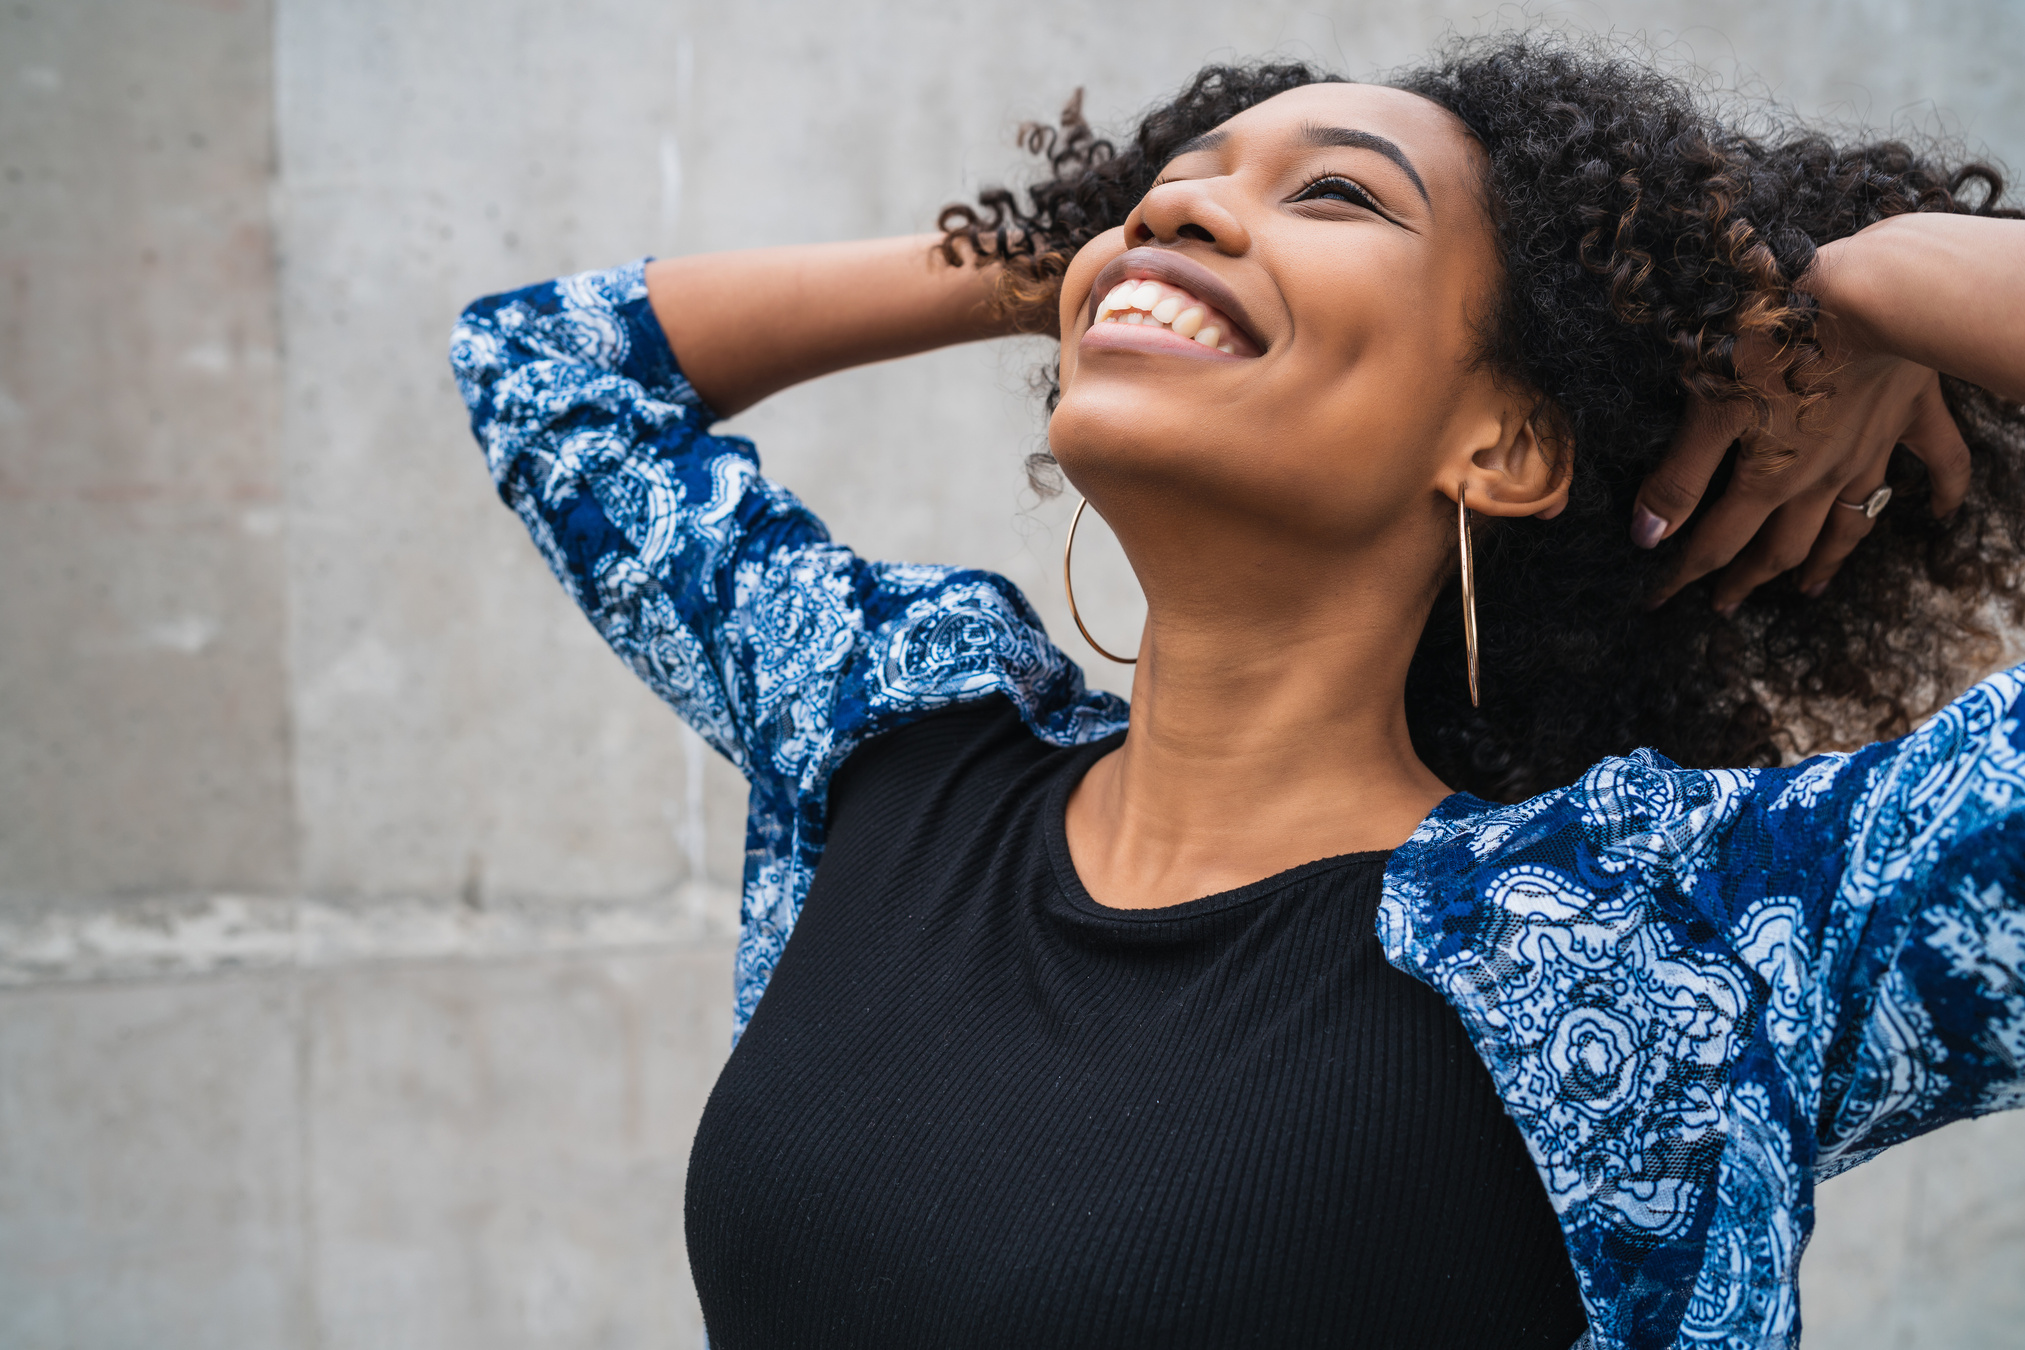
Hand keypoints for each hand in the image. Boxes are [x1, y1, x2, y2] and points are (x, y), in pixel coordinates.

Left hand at [1633, 273, 1970, 613]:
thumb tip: (1648, 539)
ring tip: (1809, 588)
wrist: (1868, 295)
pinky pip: (1940, 461)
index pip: (1716, 543)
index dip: (1683, 575)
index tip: (1658, 601)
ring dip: (1829, 558)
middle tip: (1726, 602)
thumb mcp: (1707, 406)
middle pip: (1782, 544)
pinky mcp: (1912, 410)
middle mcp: (1822, 476)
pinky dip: (1944, 491)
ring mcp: (1872, 447)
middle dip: (1748, 577)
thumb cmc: (1773, 340)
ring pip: (1851, 521)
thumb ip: (1680, 478)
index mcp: (1769, 477)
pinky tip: (1941, 513)